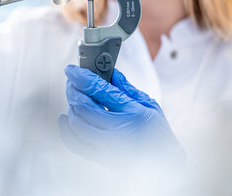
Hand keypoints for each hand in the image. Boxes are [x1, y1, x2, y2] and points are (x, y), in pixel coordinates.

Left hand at [59, 65, 184, 168]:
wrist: (165, 162)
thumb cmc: (159, 134)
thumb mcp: (148, 104)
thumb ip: (126, 88)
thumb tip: (110, 72)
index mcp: (131, 113)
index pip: (99, 90)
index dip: (81, 76)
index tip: (72, 69)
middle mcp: (117, 131)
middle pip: (83, 106)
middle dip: (72, 89)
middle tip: (71, 82)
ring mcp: (107, 147)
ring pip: (76, 124)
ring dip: (70, 106)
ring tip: (74, 97)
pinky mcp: (100, 158)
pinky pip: (75, 144)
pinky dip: (66, 129)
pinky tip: (66, 118)